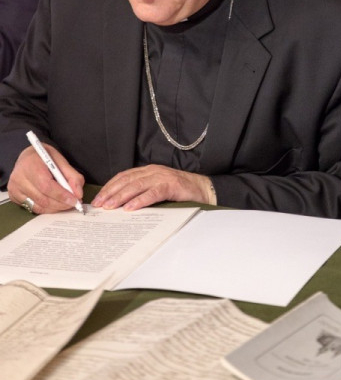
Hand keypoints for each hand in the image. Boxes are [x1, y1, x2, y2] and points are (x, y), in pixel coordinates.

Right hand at [7, 144, 84, 213]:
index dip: (62, 195)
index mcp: (31, 165)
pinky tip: (54, 204)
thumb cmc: (44, 158)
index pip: (46, 185)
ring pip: (38, 206)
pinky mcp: (14, 196)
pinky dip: (46, 208)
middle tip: (73, 204)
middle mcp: (19, 178)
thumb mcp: (60, 160)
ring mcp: (14, 188)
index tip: (74, 200)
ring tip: (66, 204)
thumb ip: (72, 176)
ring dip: (55, 208)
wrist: (27, 156)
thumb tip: (78, 194)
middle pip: (43, 198)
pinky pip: (33, 208)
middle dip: (61, 204)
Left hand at [91, 164, 213, 210]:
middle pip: (126, 181)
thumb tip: (121, 205)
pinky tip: (130, 208)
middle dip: (110, 193)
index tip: (98, 198)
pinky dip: (139, 201)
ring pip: (136, 186)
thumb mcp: (158, 188)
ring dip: (121, 197)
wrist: (203, 189)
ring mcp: (162, 177)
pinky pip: (152, 193)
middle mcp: (153, 171)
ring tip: (110, 207)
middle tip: (98, 204)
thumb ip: (143, 192)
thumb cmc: (180, 191)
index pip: (123, 177)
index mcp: (148, 171)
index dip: (109, 187)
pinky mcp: (171, 186)